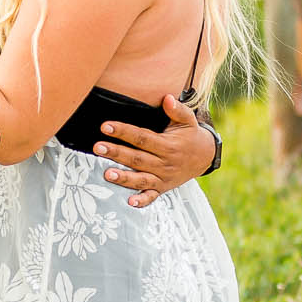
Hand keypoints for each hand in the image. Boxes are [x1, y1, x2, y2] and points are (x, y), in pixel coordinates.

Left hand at [93, 93, 215, 209]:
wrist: (204, 157)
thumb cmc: (190, 135)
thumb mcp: (188, 120)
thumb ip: (177, 110)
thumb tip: (168, 98)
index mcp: (168, 145)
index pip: (142, 138)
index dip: (124, 132)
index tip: (105, 126)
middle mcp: (164, 163)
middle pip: (137, 158)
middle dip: (116, 153)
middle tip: (97, 147)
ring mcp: (163, 178)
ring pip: (141, 179)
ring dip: (124, 178)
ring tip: (106, 174)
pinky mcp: (162, 188)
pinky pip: (152, 197)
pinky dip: (142, 201)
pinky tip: (130, 202)